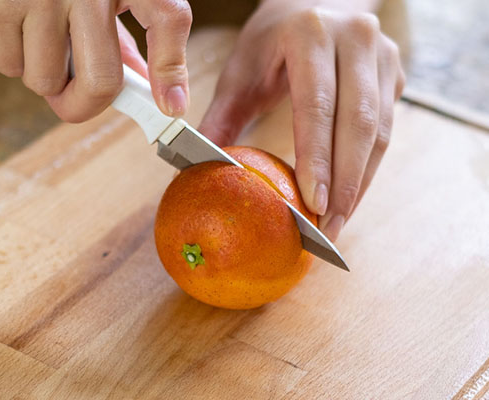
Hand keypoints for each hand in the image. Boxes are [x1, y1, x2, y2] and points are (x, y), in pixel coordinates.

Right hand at [0, 0, 191, 121]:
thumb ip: (136, 42)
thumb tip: (157, 94)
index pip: (168, 17)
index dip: (169, 69)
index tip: (168, 108)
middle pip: (99, 84)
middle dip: (87, 104)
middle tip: (79, 95)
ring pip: (45, 81)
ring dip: (47, 78)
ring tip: (48, 47)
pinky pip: (7, 64)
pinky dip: (15, 62)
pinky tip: (24, 35)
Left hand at [199, 0, 404, 240]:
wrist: (316, 3)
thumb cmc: (274, 38)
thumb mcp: (242, 69)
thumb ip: (223, 115)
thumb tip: (199, 164)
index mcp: (310, 33)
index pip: (317, 105)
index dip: (318, 158)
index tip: (314, 204)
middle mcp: (355, 40)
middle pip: (358, 124)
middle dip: (345, 183)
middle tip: (329, 228)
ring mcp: (382, 56)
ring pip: (380, 132)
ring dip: (360, 183)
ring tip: (339, 221)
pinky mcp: (394, 74)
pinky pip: (387, 130)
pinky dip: (368, 169)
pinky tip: (351, 195)